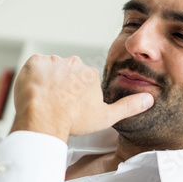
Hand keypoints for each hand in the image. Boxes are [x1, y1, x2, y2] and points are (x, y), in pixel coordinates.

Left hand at [9, 54, 152, 141]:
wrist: (44, 119)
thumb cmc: (74, 120)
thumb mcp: (106, 117)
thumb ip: (128, 107)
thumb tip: (149, 99)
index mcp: (90, 73)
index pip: (82, 81)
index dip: (76, 95)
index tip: (71, 107)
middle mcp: (74, 62)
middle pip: (66, 73)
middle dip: (62, 85)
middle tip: (57, 103)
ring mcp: (53, 61)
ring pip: (50, 70)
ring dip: (47, 81)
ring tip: (44, 99)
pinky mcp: (34, 62)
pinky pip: (34, 67)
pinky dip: (33, 77)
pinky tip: (34, 91)